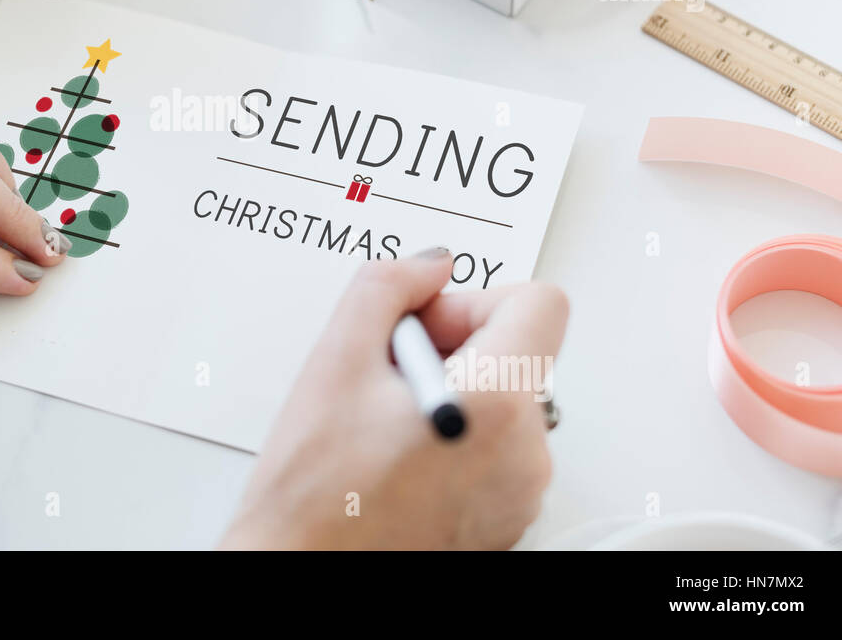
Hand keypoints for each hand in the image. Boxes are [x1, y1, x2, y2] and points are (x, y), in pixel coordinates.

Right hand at [221, 249, 566, 549]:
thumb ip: (386, 286)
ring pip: (505, 401)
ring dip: (452, 391)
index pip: (540, 303)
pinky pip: (498, 449)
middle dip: (453, 346)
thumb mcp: (334, 361)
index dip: (475, 298)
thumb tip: (428, 267)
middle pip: (518, 352)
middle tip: (385, 374)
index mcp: (494, 406)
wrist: (301, 574)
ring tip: (384, 422)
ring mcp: (520, 493)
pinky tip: (398, 454)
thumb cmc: (313, 494)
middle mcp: (524, 454)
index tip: (427, 322)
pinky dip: (457, 436)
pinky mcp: (505, 519)